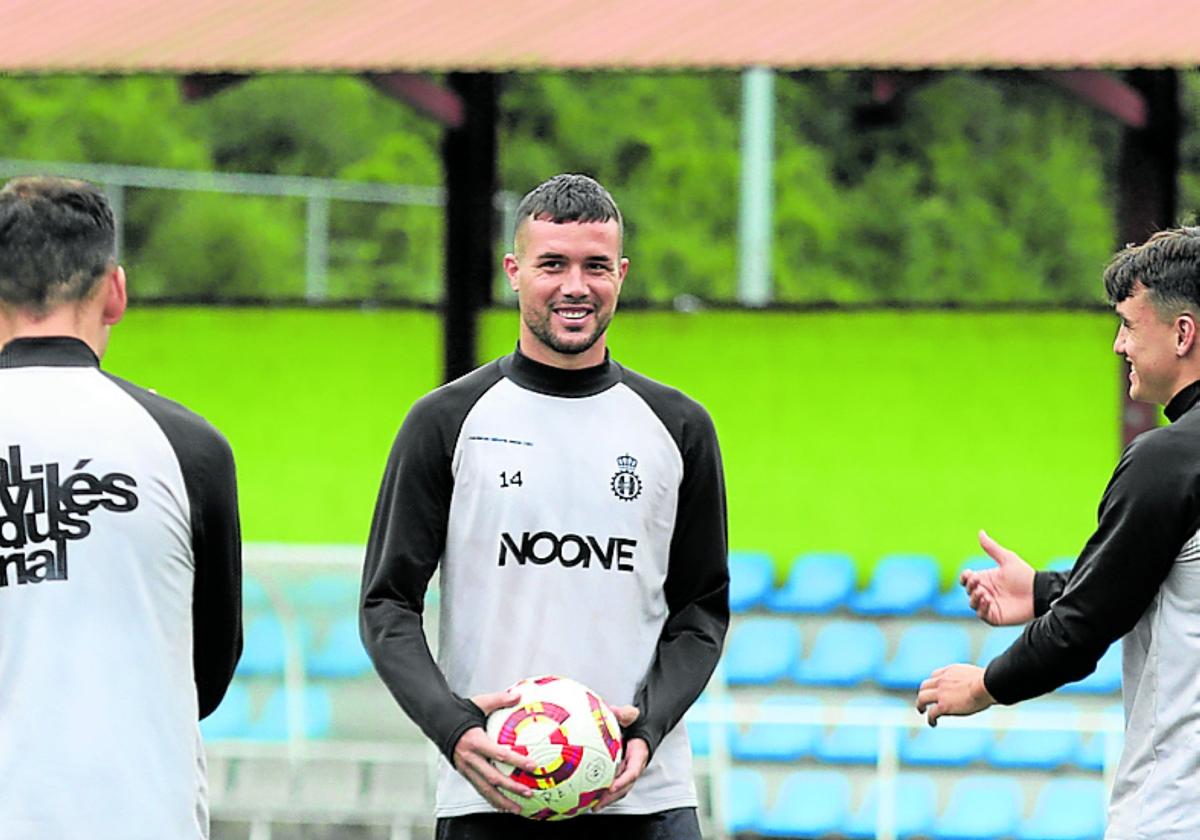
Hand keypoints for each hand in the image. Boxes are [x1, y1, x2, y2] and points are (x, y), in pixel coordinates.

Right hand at [453, 688, 538, 813]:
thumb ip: (500, 699)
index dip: (516, 761)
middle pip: (493, 777)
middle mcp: (469, 758)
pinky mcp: (463, 773)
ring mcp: (465, 768)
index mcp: (475, 741)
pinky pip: (478, 789)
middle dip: (511, 787)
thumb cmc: (461, 712)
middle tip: (528, 792)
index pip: (499, 754)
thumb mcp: (480, 703)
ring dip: (502, 800)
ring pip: (484, 789)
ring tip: (517, 808)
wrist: (437, 722)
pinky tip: (502, 806)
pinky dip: (491, 799)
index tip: (532, 766)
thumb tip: (519, 694)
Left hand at [594, 705, 646, 811]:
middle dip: (612, 796)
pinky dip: (604, 792)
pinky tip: (590, 796)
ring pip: (620, 789)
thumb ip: (625, 713)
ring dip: (607, 799)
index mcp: (639, 754)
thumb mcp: (632, 715)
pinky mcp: (620, 772)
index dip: (622, 780)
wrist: (641, 727)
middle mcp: (634, 766)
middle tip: (598, 803)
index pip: (633, 771)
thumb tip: (613, 710)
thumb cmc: (636, 723)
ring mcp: (628, 771)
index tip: (611, 787)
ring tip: (592, 806)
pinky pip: (613, 784)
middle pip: (625, 786)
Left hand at [915, 664, 995, 726]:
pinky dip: (930, 719)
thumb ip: (977, 679)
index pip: (935, 675)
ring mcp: (941, 692)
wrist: (987, 685)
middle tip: (924, 700)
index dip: (934, 683)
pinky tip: (933, 724)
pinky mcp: (943, 705)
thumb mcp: (980, 675)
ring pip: (922, 698)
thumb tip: (993, 682)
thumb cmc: (991, 681)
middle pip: (925, 685)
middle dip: (923, 692)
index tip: (936, 690)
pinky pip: (931, 713)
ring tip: (922, 711)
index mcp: (951, 671)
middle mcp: (942, 680)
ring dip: (920, 705)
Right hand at [961, 529, 1035, 625]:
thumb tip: (980, 532)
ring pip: (972, 603)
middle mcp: (986, 592)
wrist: (1039, 592)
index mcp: (986, 579)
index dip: (965, 577)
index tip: (970, 574)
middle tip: (977, 581)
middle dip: (970, 586)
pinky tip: (988, 601)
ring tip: (983, 593)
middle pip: (968, 591)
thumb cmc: (1024, 575)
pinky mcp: (995, 616)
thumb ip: (992, 547)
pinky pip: (982, 615)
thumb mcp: (1007, 559)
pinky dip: (982, 609)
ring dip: (974, 598)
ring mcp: (990, 605)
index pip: (967, 580)